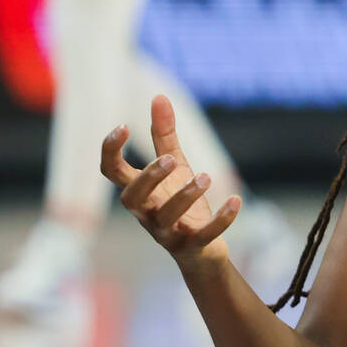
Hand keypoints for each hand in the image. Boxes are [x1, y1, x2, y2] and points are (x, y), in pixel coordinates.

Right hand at [100, 95, 238, 268]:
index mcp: (139, 191)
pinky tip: (236, 200)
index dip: (110, 151)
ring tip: (206, 176)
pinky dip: (221, 219)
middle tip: (170, 159)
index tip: (123, 126)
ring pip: (167, 217)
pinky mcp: (193, 245)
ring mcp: (167, 232)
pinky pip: (204, 235)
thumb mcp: (175, 167)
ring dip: (186, 196)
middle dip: (149, 177)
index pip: (111, 172)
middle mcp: (146, 213)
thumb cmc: (180, 202)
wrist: (201, 249)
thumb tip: (159, 96)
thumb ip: (164, 136)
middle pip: (132, 197)